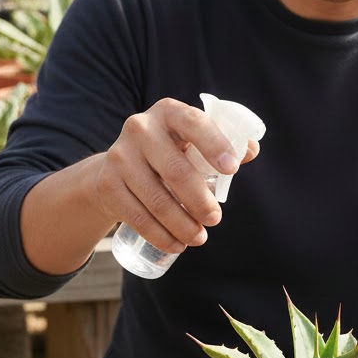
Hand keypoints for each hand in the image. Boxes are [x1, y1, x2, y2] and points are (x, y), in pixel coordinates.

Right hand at [93, 97, 259, 254]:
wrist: (117, 166)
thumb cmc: (170, 152)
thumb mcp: (192, 140)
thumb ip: (224, 143)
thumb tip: (250, 150)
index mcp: (168, 112)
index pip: (194, 123)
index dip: (214, 145)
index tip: (232, 170)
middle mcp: (140, 128)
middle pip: (176, 171)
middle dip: (200, 201)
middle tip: (215, 219)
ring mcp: (119, 156)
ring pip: (157, 200)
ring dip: (182, 225)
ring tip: (199, 238)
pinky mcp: (107, 184)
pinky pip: (137, 217)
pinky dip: (160, 236)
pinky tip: (176, 245)